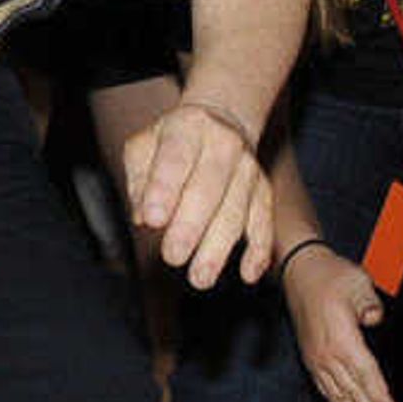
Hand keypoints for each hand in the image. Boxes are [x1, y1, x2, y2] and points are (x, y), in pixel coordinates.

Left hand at [125, 96, 274, 286]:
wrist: (221, 123)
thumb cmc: (172, 143)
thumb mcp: (145, 146)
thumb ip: (139, 179)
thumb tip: (142, 216)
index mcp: (188, 127)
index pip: (175, 158)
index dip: (164, 189)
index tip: (152, 221)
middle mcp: (224, 144)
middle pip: (209, 188)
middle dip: (191, 226)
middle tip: (172, 257)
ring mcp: (248, 169)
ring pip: (236, 211)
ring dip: (219, 247)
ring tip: (200, 278)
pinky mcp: (263, 192)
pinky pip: (264, 223)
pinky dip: (259, 250)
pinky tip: (248, 273)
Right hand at [284, 243, 401, 401]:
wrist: (299, 272)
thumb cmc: (331, 276)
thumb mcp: (357, 283)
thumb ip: (369, 305)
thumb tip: (374, 319)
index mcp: (341, 340)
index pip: (367, 377)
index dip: (381, 401)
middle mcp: (327, 356)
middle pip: (355, 395)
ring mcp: (318, 360)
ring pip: (341, 398)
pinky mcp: (313, 361)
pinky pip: (328, 392)